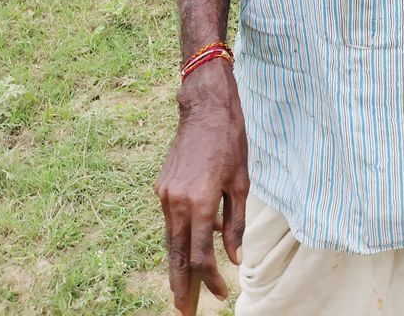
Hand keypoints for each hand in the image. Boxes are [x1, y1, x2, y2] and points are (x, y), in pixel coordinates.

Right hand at [154, 61, 249, 312]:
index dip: (209, 278)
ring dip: (176, 265)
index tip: (220, 293)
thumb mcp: (242, 182)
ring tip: (181, 290)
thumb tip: (234, 258)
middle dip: (180, 285)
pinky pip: (171, 219)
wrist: (204, 108)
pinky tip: (190, 245)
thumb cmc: (229, 141)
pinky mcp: (162, 186)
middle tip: (183, 312)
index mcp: (200, 202)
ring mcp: (165, 194)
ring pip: (170, 239)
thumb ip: (236, 223)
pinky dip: (179, 236)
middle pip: (176, 254)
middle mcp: (176, 202)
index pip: (200, 254)